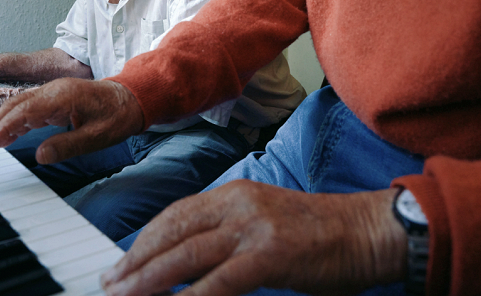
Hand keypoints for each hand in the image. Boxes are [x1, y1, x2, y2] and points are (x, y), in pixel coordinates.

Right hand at [0, 78, 144, 163]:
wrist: (133, 98)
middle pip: (14, 106)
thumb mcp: (97, 137)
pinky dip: (13, 122)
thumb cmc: (118, 116)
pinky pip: (28, 108)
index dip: (1, 129)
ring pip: (17, 106)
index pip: (22, 112)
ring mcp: (52, 94)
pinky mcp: (54, 100)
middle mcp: (52, 91)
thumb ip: (68, 145)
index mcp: (61, 97)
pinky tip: (3, 136)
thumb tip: (40, 156)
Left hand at [101, 182, 406, 295]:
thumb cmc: (320, 234)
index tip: (123, 263)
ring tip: (126, 295)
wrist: (368, 231)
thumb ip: (230, 238)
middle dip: (137, 261)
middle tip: (112, 284)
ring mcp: (253, 227)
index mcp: (234, 194)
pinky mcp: (271, 253)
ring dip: (151, 279)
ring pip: (187, 254)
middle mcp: (237, 204)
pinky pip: (222, 281)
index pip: (175, 215)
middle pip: (173, 232)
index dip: (145, 240)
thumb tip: (193, 266)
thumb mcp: (266, 225)